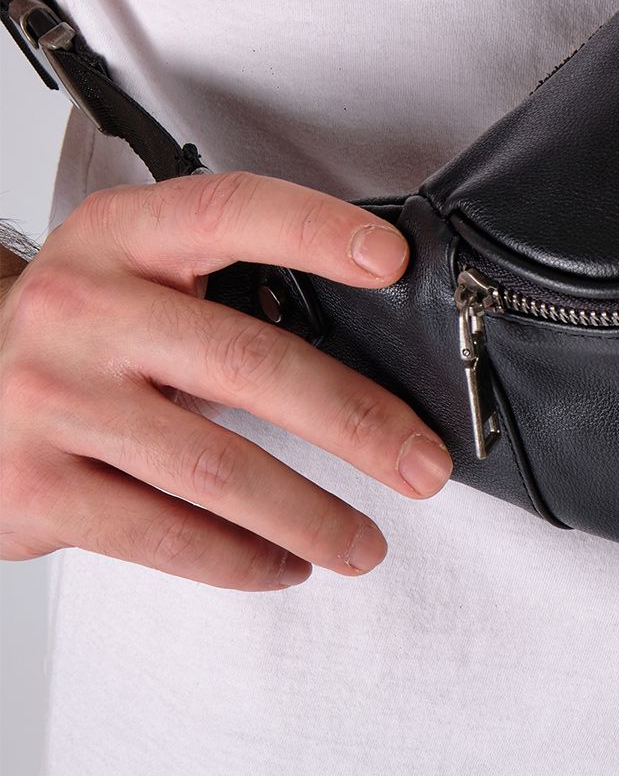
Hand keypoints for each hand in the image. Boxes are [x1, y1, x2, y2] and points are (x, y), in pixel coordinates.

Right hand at [0, 172, 451, 589]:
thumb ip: (231, 281)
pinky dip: (238, 556)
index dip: (316, 230)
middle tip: (422, 461)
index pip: (231, 212)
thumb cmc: (85, 327)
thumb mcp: (140, 268)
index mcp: (123, 234)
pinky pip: (160, 533)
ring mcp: (49, 399)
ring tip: (365, 541)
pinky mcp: (30, 487)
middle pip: (248, 363)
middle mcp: (81, 308)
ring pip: (214, 468)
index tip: (394, 260)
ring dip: (308, 515)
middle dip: (356, 422)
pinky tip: (284, 563)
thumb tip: (376, 339)